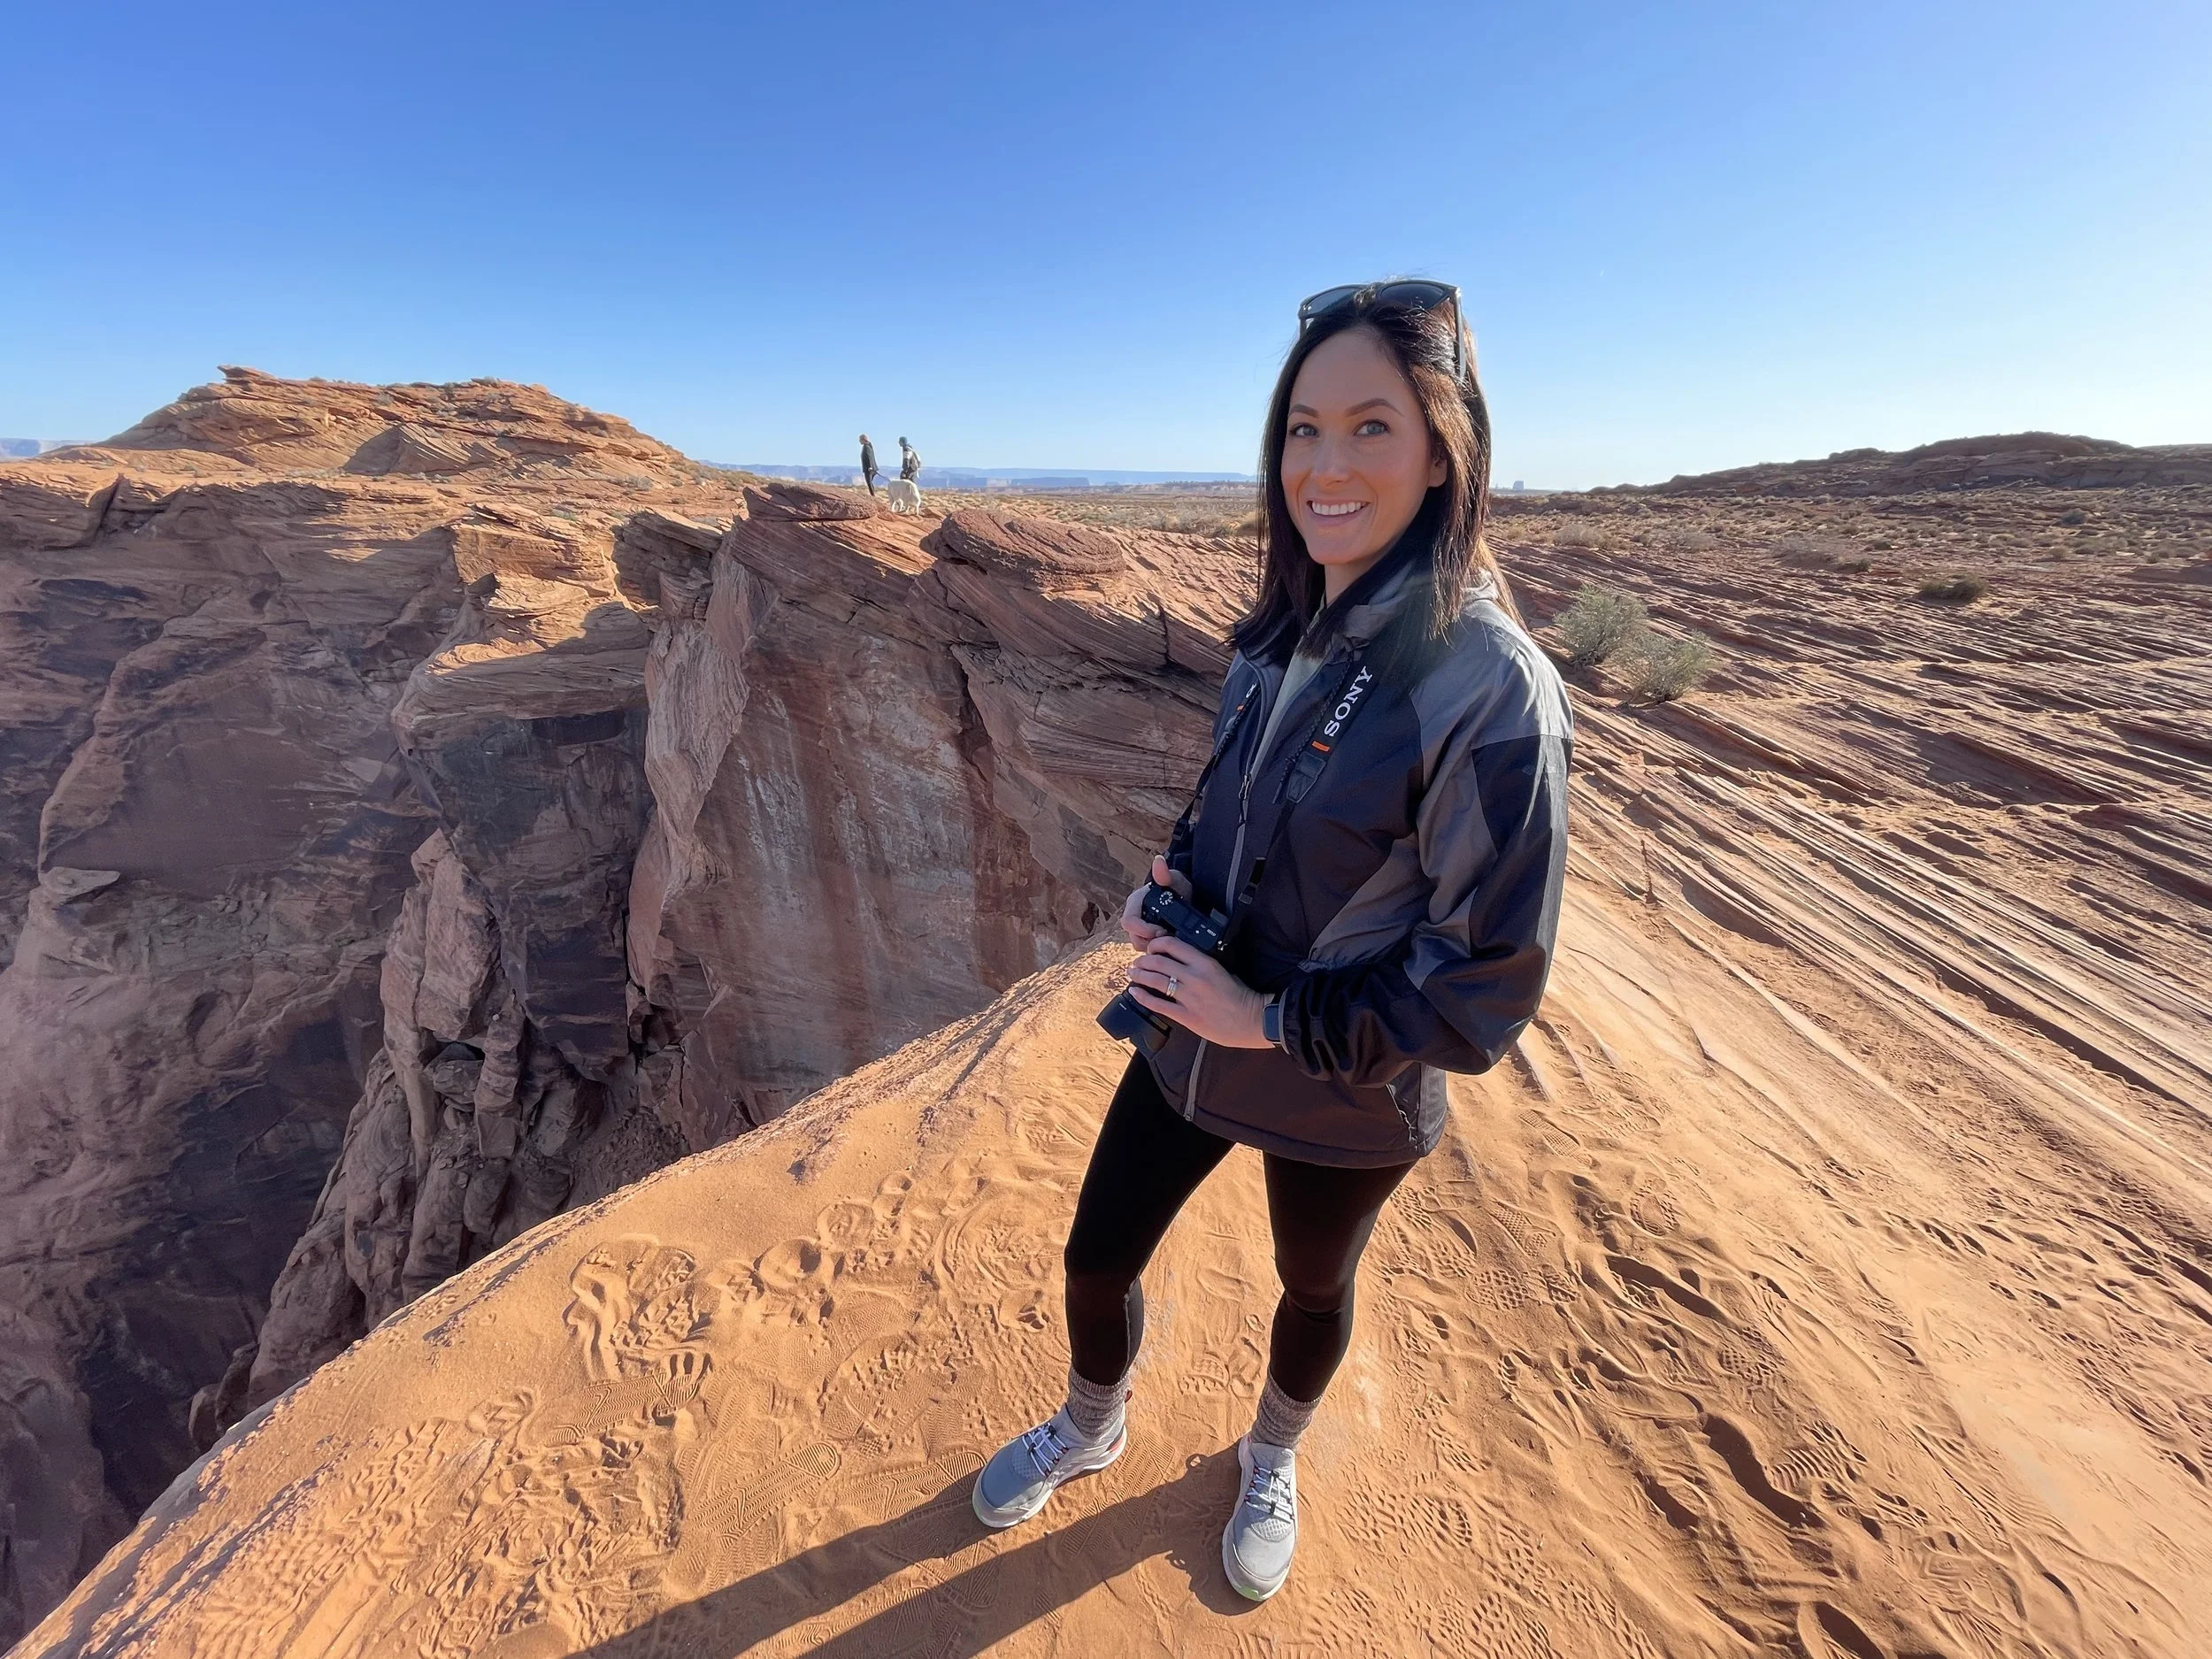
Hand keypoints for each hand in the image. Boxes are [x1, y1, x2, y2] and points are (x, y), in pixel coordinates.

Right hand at [1121, 855, 1191, 947]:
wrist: (1186, 898)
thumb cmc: (1177, 887)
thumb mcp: (1175, 880)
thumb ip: (1165, 874)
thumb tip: (1158, 860)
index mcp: (1135, 903)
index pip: (1129, 922)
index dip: (1143, 930)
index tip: (1162, 930)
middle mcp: (1134, 917)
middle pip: (1133, 937)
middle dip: (1150, 941)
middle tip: (1169, 938)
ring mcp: (1140, 929)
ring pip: (1139, 945)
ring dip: (1154, 947)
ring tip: (1170, 942)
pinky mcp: (1147, 938)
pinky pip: (1147, 949)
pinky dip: (1158, 950)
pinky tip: (1170, 946)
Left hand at [1126, 934, 1270, 1048]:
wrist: (1251, 1019)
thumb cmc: (1241, 995)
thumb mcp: (1223, 970)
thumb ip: (1202, 965)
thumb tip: (1181, 962)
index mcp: (1204, 963)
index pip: (1173, 945)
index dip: (1157, 944)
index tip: (1150, 947)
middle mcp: (1194, 977)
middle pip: (1159, 962)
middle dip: (1143, 960)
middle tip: (1137, 962)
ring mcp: (1189, 997)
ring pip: (1156, 981)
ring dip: (1140, 976)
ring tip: (1133, 973)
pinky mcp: (1186, 1016)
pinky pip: (1159, 1004)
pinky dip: (1143, 997)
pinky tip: (1135, 993)